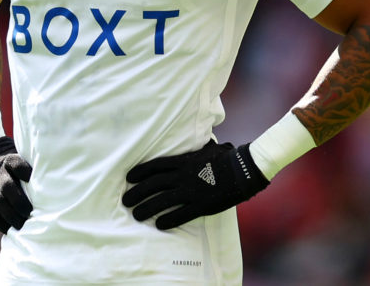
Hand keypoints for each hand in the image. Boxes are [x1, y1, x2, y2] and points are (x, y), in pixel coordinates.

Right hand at [0, 136, 32, 232]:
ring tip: (22, 225)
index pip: (16, 164)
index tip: (33, 180)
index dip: (25, 171)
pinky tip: (10, 230)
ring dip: (11, 215)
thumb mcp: (20, 160)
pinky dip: (0, 223)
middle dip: (19, 201)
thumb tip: (57, 182)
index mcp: (8, 161)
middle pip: (7, 186)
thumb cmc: (14, 167)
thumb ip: (33, 169)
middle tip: (30, 212)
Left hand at [123, 140, 268, 229]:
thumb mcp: (205, 148)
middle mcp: (183, 175)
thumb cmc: (225, 157)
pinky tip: (158, 224)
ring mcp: (192, 190)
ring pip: (162, 200)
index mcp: (183, 161)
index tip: (128, 178)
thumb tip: (190, 144)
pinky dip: (168, 220)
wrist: (243, 169)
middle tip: (125, 201)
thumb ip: (193, 150)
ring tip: (136, 214)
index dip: (140, 172)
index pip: (155, 166)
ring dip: (147, 208)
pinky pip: (181, 214)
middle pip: (154, 184)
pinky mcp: (201, 205)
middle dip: (137, 193)